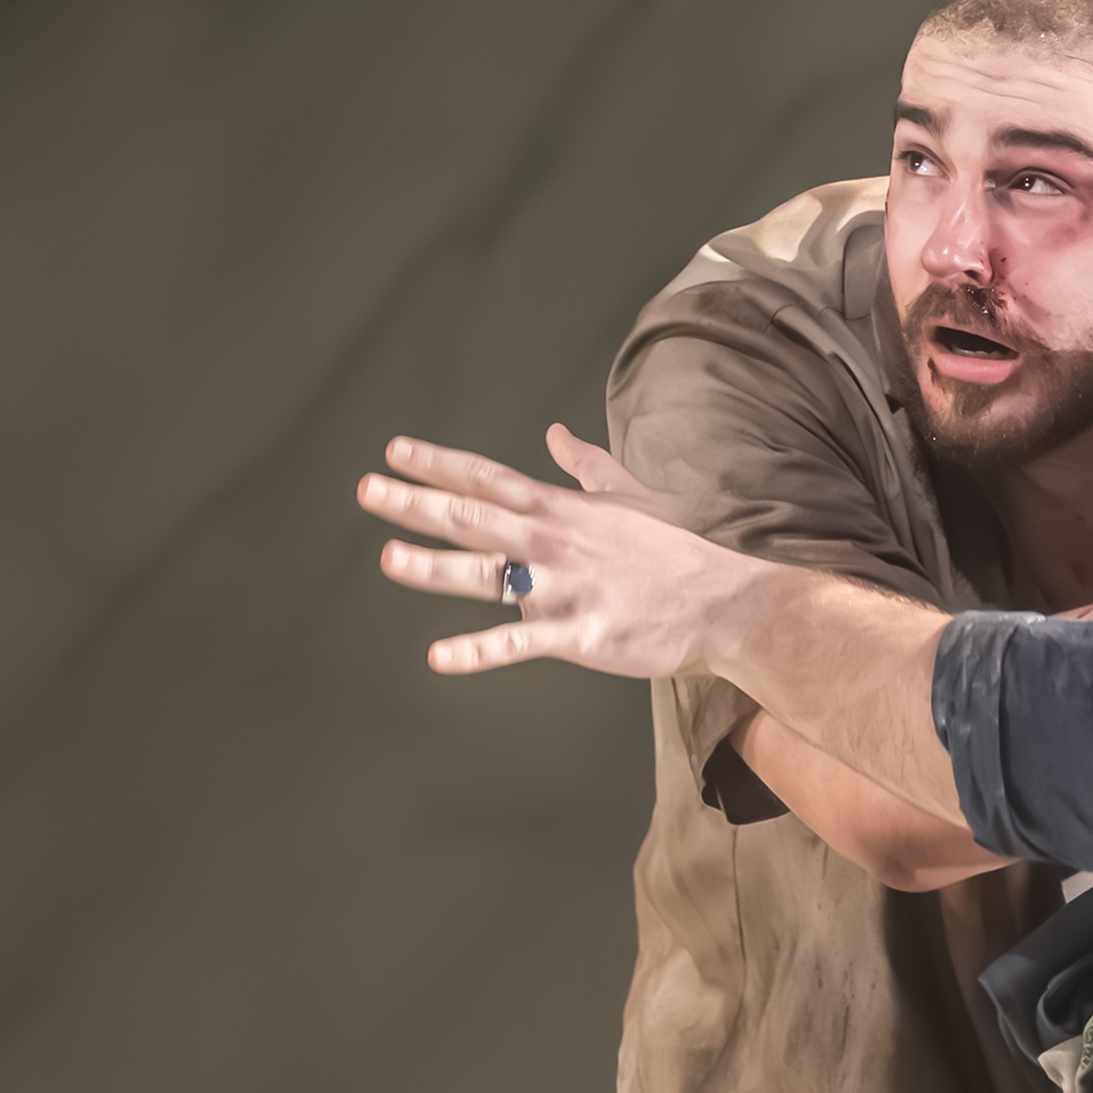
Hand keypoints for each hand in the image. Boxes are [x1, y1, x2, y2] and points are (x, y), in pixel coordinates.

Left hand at [361, 430, 752, 675]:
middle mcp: (554, 544)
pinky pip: (519, 644)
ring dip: (435, 567)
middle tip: (369, 491)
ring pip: (486, 576)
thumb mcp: (633, 496)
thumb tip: (555, 434)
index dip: (439, 464)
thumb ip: (588, 465)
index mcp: (563, 510)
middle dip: (417, 503)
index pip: (489, 479)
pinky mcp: (578, 634)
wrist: (723, 602)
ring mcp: (564, 590)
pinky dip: (478, 652)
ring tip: (390, 558)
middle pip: (474, 517)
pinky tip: (440, 657)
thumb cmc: (678, 550)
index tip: (395, 452)